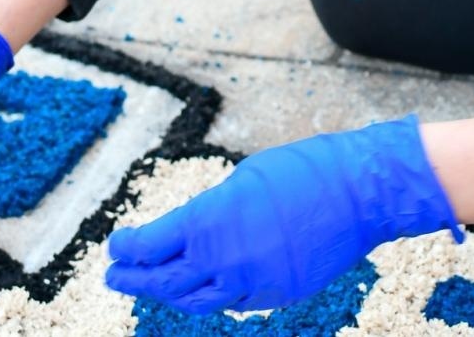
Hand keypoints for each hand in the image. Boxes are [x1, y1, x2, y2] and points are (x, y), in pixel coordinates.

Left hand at [104, 114, 462, 313]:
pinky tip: (206, 285)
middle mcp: (225, 260)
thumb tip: (194, 231)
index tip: (116, 246)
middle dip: (135, 279)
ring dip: (170, 294)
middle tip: (114, 276)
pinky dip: (216, 294)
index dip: (128, 249)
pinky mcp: (278, 295)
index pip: (151, 246)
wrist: (359, 193)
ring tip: (153, 287)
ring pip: (199, 302)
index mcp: (209, 221)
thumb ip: (212, 212)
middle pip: (166, 282)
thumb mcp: (242, 181)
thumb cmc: (302, 172)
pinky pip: (236, 302)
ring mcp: (253, 283)